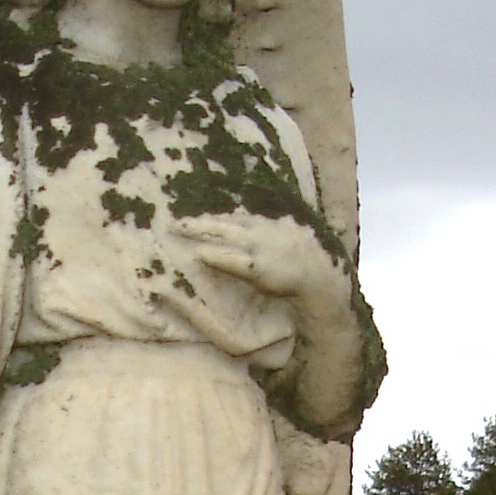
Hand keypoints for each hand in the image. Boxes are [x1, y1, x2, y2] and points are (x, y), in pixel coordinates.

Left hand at [170, 213, 348, 317]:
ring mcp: (259, 247)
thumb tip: (257, 234)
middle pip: (224, 222)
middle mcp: (261, 231)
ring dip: (200, 231)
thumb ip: (270, 235)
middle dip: (200, 221)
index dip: (214, 218)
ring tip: (178, 229)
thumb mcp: (287, 239)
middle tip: (175, 221)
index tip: (195, 216)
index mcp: (267, 225)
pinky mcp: (258, 267)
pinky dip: (215, 255)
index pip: (236, 218)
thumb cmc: (303, 265)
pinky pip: (232, 259)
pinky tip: (198, 254)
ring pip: (224, 235)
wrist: (320, 278)